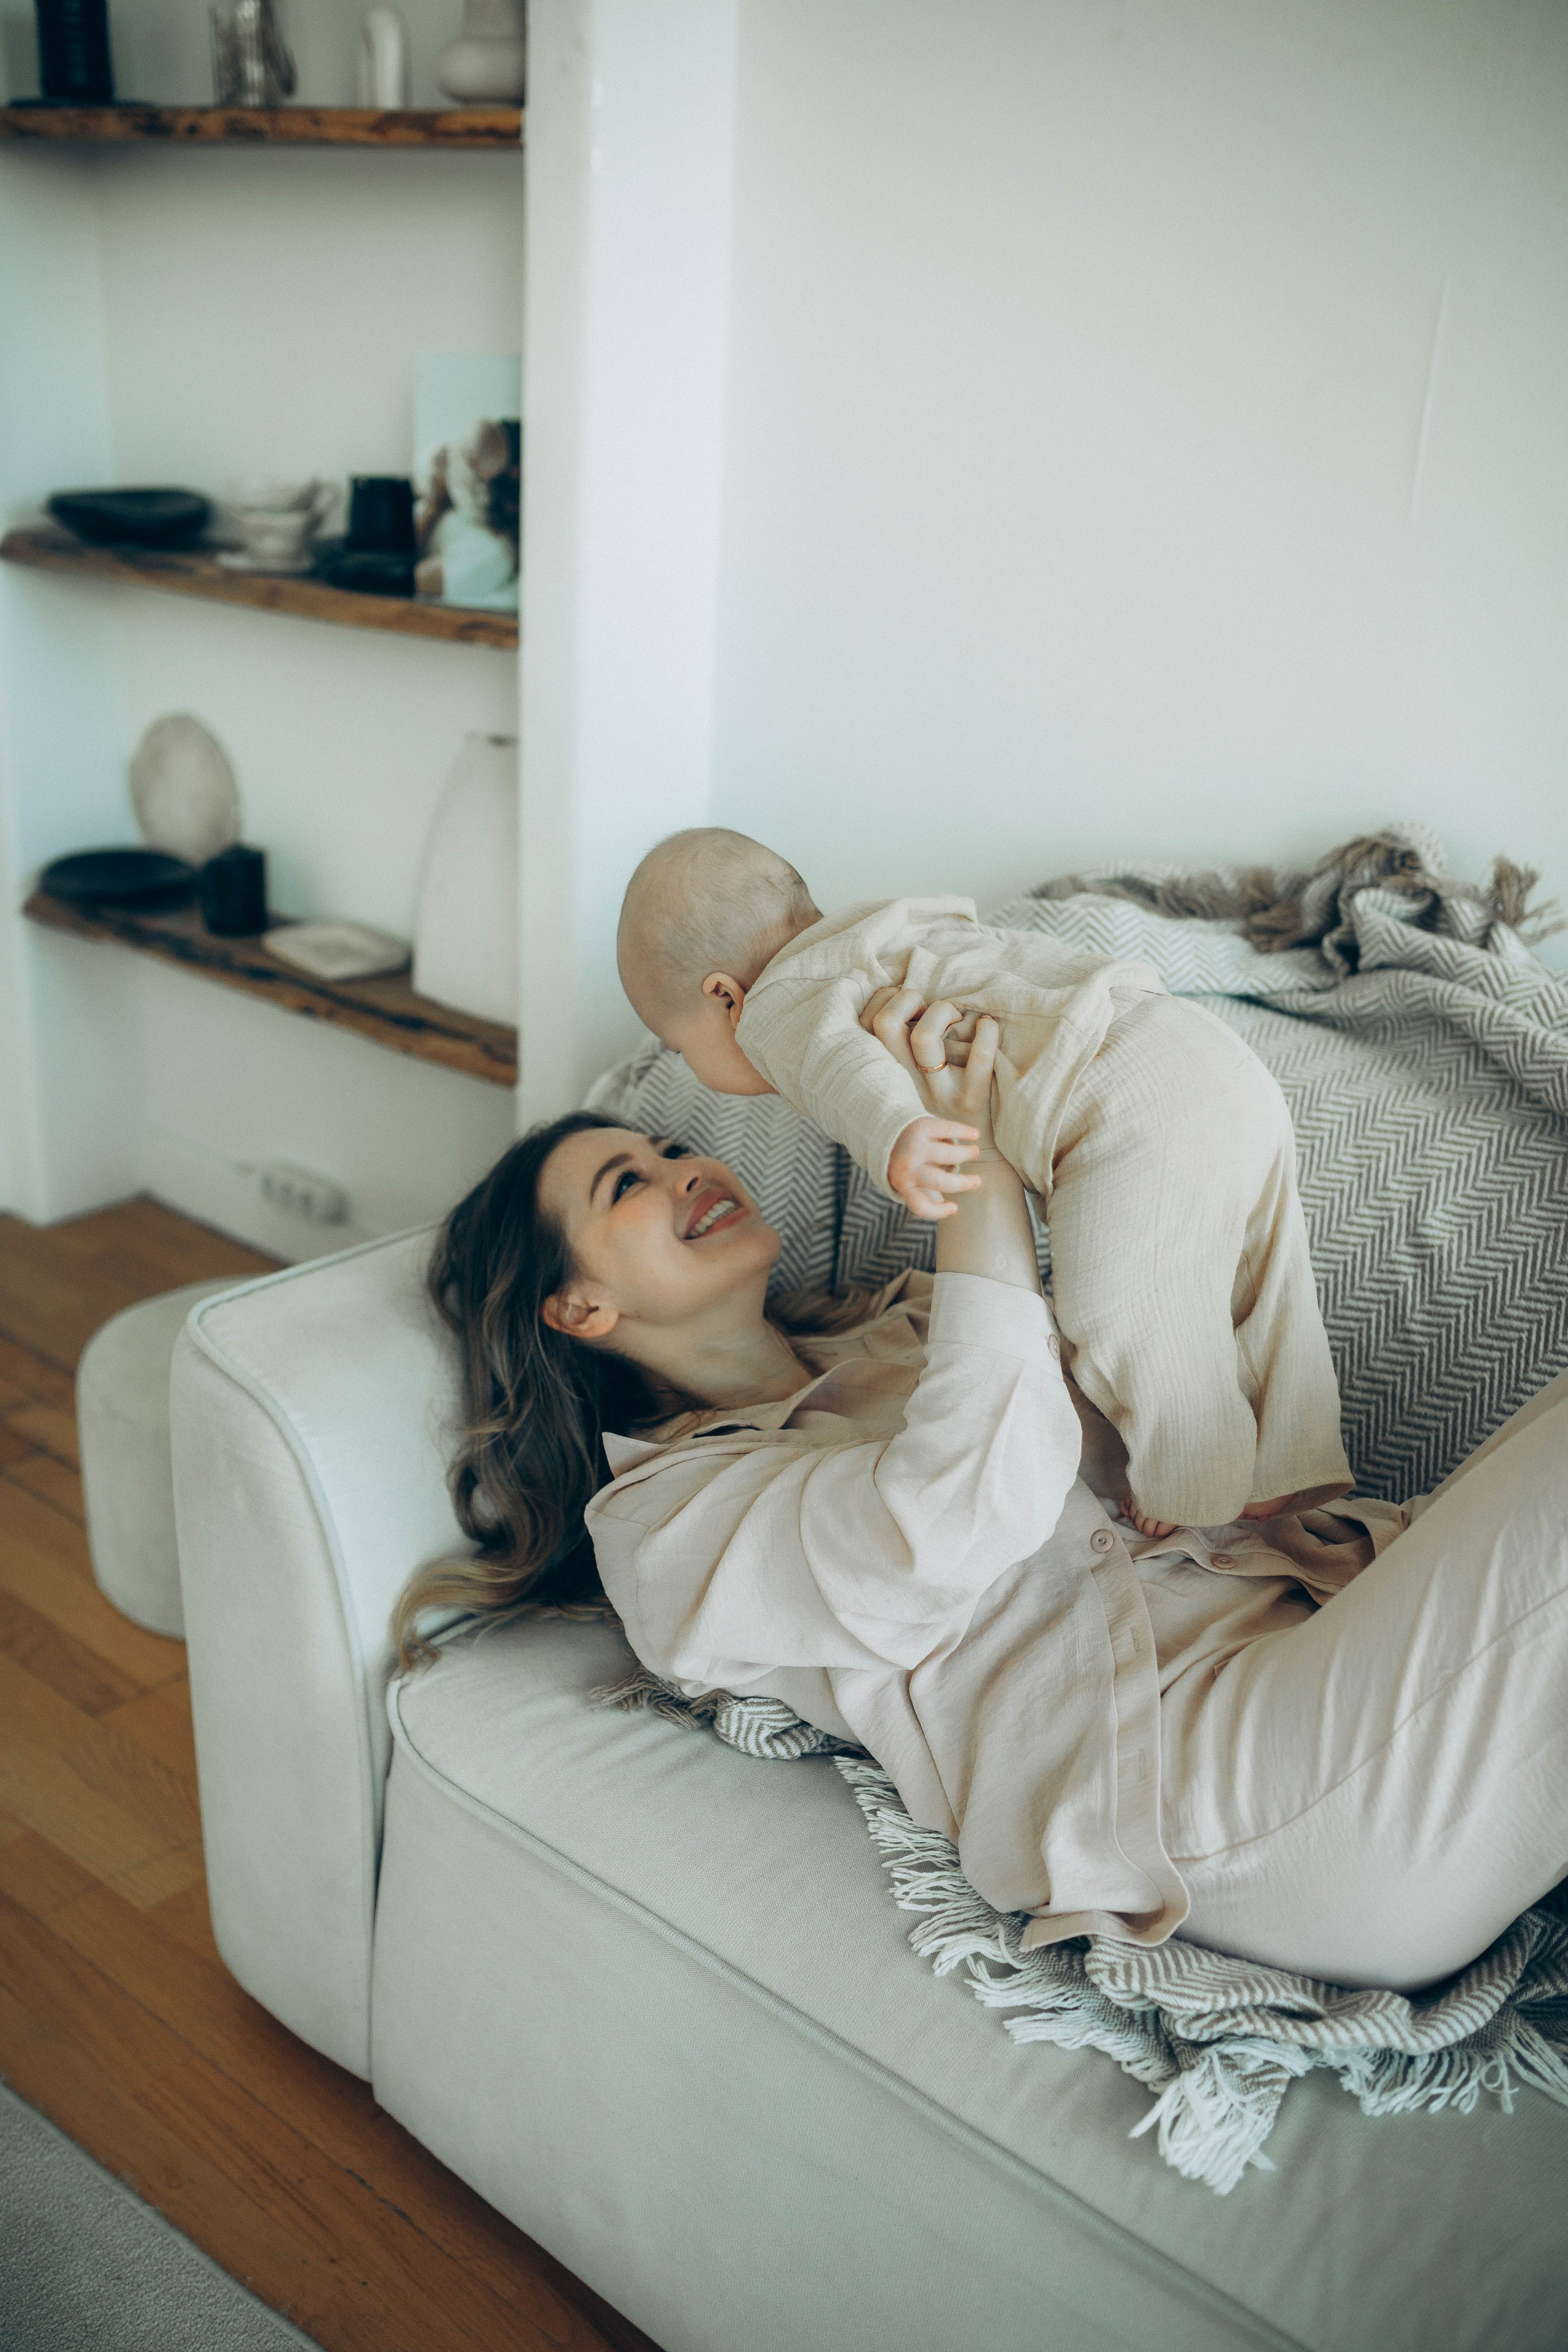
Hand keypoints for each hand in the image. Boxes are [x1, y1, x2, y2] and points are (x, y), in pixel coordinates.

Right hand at [861, 987, 999, 1219]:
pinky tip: (988, 1026)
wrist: (966, 1166)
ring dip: (943, 1012)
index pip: (868, 1023)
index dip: (885, 998)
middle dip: (909, 998)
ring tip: (960, 1016)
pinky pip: (976, 1060)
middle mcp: (903, 1082)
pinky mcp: (969, 1102)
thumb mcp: (905, 1092)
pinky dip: (986, 1036)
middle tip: (932, 1006)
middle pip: (887, 1024)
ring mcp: (934, 1092)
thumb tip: (895, 1008)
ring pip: (924, 1039)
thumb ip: (894, 1060)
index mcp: (886, 1076)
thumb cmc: (934, 1117)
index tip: (907, 1001)